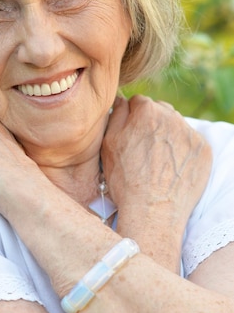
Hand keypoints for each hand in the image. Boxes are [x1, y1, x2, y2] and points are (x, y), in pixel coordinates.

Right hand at [101, 95, 211, 230]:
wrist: (153, 211)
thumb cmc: (125, 179)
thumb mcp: (108, 144)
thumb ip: (115, 115)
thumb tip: (122, 101)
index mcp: (146, 111)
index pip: (138, 102)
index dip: (131, 118)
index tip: (130, 134)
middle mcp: (171, 117)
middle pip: (159, 110)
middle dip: (151, 123)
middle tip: (143, 147)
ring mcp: (190, 133)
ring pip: (176, 125)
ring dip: (167, 134)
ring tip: (157, 159)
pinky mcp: (204, 150)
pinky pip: (190, 141)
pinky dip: (182, 150)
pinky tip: (171, 166)